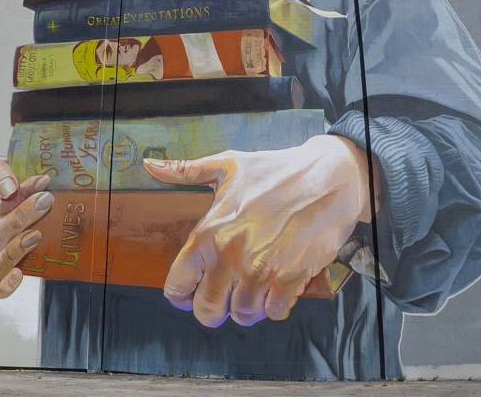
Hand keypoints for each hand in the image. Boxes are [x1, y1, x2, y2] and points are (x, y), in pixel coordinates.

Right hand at [0, 158, 52, 297]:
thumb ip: (1, 174)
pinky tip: (19, 274)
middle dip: (20, 219)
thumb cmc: (3, 189)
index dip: (15, 200)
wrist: (12, 206)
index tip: (41, 187)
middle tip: (45, 203)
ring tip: (35, 237)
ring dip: (12, 253)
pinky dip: (4, 286)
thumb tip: (8, 189)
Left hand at [143, 134, 379, 327]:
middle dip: (215, 309)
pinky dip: (276, 305)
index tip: (190, 294)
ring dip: (249, 306)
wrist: (328, 176)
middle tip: (226, 296)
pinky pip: (276, 312)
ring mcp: (261, 271)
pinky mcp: (291, 278)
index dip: (182, 295)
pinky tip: (278, 286)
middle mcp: (230, 257)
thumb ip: (186, 172)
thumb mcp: (227, 166)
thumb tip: (152, 166)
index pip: (178, 285)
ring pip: (244, 315)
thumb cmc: (276, 170)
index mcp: (209, 234)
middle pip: (209, 311)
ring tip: (255, 287)